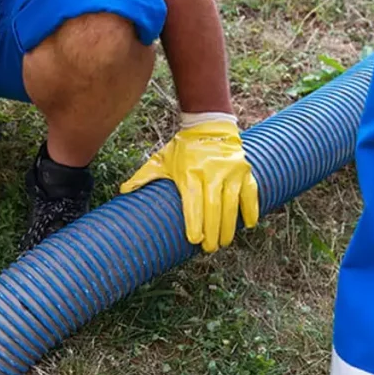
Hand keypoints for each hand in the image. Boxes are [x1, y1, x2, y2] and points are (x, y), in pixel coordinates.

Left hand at [120, 118, 259, 252]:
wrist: (208, 126)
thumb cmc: (182, 149)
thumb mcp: (161, 160)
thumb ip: (144, 176)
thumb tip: (123, 191)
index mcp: (189, 173)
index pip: (193, 202)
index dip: (195, 222)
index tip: (195, 240)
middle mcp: (212, 172)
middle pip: (214, 207)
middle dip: (213, 231)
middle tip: (210, 249)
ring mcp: (231, 171)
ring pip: (232, 204)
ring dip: (229, 226)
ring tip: (225, 242)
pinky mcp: (244, 170)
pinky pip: (250, 193)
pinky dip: (251, 209)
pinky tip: (248, 224)